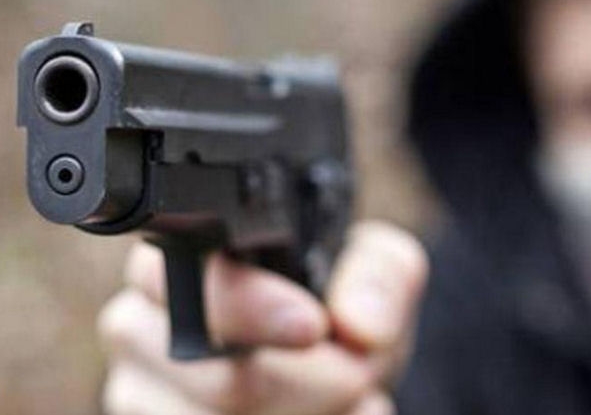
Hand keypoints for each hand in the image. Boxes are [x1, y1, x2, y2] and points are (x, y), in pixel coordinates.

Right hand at [97, 221, 427, 414]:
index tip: (313, 326)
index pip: (184, 277)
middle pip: (218, 377)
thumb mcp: (374, 272)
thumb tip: (360, 325)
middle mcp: (142, 329)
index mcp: (182, 262)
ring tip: (346, 396)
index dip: (250, 306)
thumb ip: (378, 276)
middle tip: (355, 372)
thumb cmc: (335, 311)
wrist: (331, 369)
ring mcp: (143, 397)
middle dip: (307, 384)